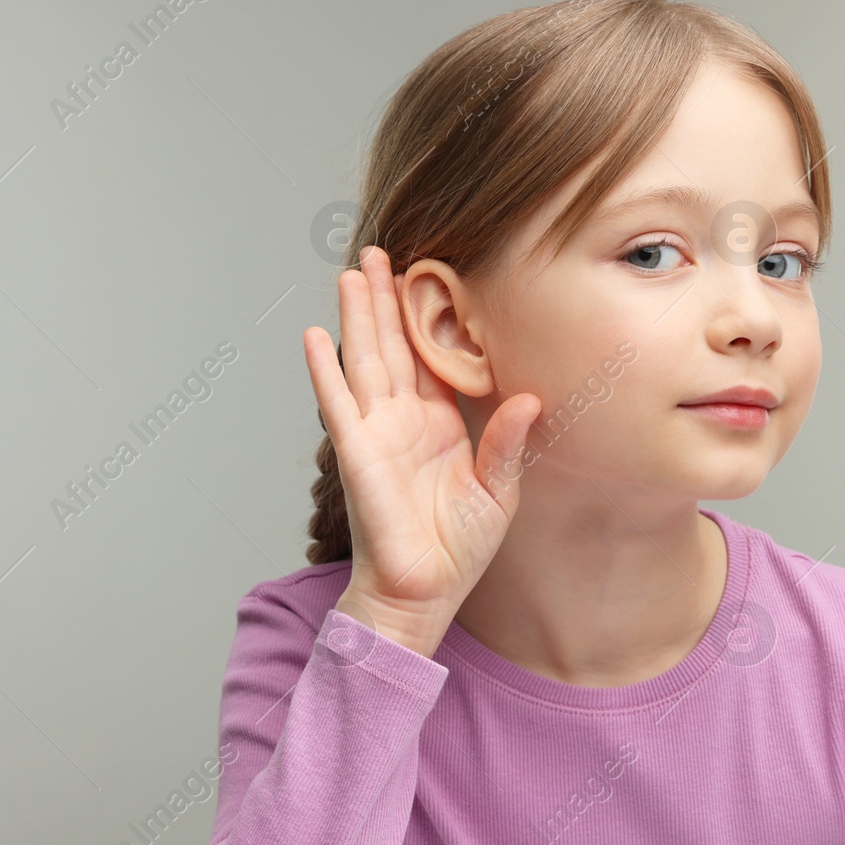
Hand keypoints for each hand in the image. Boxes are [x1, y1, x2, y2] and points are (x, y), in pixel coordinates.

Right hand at [301, 245, 539, 656]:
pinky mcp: (357, 452)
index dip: (424, 318)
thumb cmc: (458, 549)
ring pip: (365, 360)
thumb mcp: (499, 491)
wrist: (424, 592)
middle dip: (384, 299)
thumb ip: (507, 443)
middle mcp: (403, 421)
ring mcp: (376, 433)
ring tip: (351, 272)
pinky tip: (314, 334)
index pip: (430, 359)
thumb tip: (530, 399)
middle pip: (392, 346)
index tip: (423, 276)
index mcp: (438, 425)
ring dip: (357, 316)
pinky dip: (325, 369)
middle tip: (379, 252)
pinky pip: (338, 403)